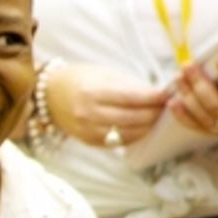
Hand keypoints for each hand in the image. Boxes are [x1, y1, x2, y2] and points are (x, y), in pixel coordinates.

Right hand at [45, 61, 167, 147]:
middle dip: (153, 112)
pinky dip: (133, 135)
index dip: (152, 98)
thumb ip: (129, 86)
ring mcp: (88, 130)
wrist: (50, 96)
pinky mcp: (89, 141)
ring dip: (147, 126)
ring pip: (128, 133)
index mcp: (92, 92)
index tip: (167, 95)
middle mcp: (89, 114)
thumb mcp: (103, 74)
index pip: (130, 98)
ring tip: (156, 117)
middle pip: (132, 118)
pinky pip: (118, 142)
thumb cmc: (79, 80)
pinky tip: (142, 127)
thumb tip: (156, 94)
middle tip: (166, 107)